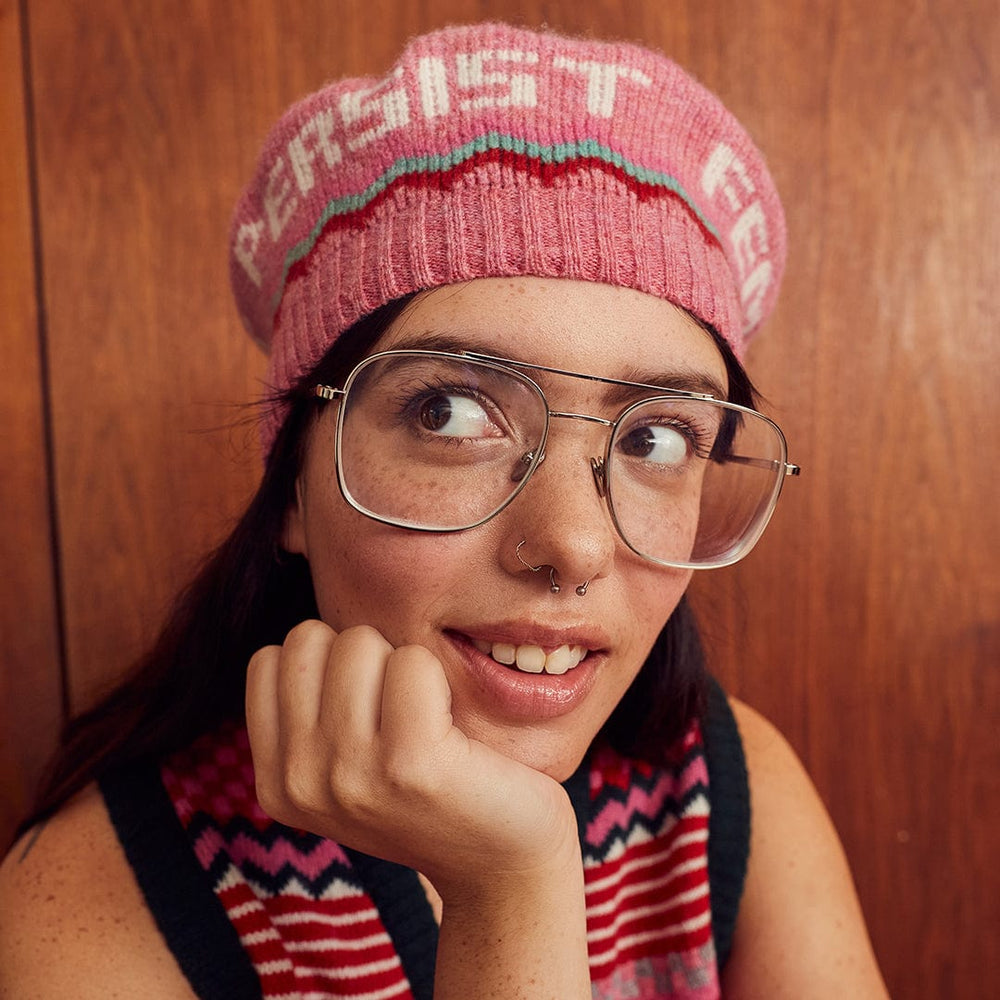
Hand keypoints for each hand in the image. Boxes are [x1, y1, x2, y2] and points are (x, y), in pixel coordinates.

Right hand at [245, 620, 579, 898]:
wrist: (503, 860)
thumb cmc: (431, 789)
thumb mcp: (348, 759)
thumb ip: (312, 706)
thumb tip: (300, 573)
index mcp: (277, 782)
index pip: (271, 658)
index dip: (328, 663)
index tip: (368, 709)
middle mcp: (299, 783)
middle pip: (311, 638)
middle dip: (364, 656)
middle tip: (404, 714)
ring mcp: (350, 777)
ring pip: (358, 641)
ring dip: (403, 665)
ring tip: (428, 722)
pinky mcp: (411, 765)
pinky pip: (413, 661)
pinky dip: (439, 678)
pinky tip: (454, 730)